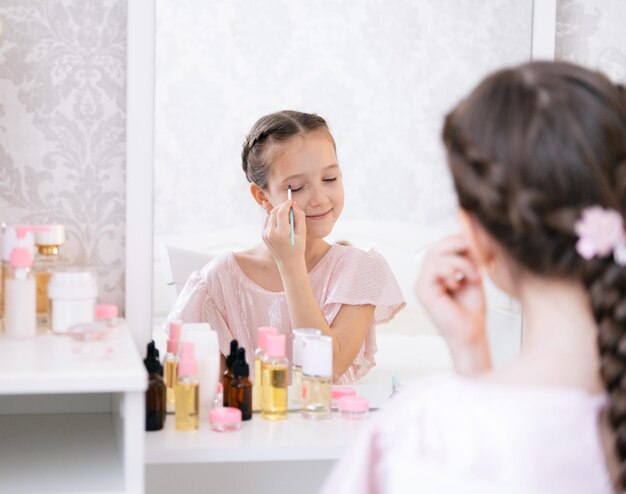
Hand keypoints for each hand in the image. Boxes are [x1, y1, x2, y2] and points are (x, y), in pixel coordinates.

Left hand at [262, 199, 305, 267]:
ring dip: (278, 213)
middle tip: (290, 207)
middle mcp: (271, 233)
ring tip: (286, 218)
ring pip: (270, 215)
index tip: (291, 201)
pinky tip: (280, 225)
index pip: (281, 211)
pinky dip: (273, 219)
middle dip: (282, 206)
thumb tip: (294, 204)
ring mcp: (265, 234)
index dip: (287, 204)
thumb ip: (299, 216)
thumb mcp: (302, 232)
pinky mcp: (263, 235)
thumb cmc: (298, 247)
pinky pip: (267, 221)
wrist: (288, 263)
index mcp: (282, 233)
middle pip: (274, 211)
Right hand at [415, 234, 486, 353]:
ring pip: (435, 256)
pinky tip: (461, 283)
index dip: (459, 241)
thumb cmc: (472, 312)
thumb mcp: (473, 276)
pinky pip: (434, 268)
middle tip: (477, 253)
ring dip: (460, 262)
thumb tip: (471, 234)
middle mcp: (426, 279)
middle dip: (458, 245)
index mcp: (436, 275)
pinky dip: (452, 271)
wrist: (471, 335)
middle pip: (436, 248)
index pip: (442, 247)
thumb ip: (469, 258)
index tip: (479, 244)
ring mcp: (422, 285)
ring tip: (474, 276)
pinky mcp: (423, 292)